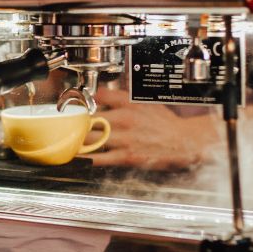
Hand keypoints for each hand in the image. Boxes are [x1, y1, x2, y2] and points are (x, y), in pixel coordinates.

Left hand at [81, 88, 220, 170]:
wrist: (184, 142)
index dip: (84, 101)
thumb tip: (101, 92)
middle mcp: (124, 118)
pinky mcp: (126, 156)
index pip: (98, 96)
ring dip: (78, 141)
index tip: (76, 105)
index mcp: (128, 102)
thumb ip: (122, 97)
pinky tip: (78, 158)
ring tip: (69, 142)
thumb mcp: (144, 102)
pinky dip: (86, 159)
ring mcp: (124, 138)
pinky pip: (99, 158)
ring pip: (90, 138)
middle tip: (68, 127)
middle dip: (77, 124)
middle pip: (88, 119)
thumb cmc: (164, 123)